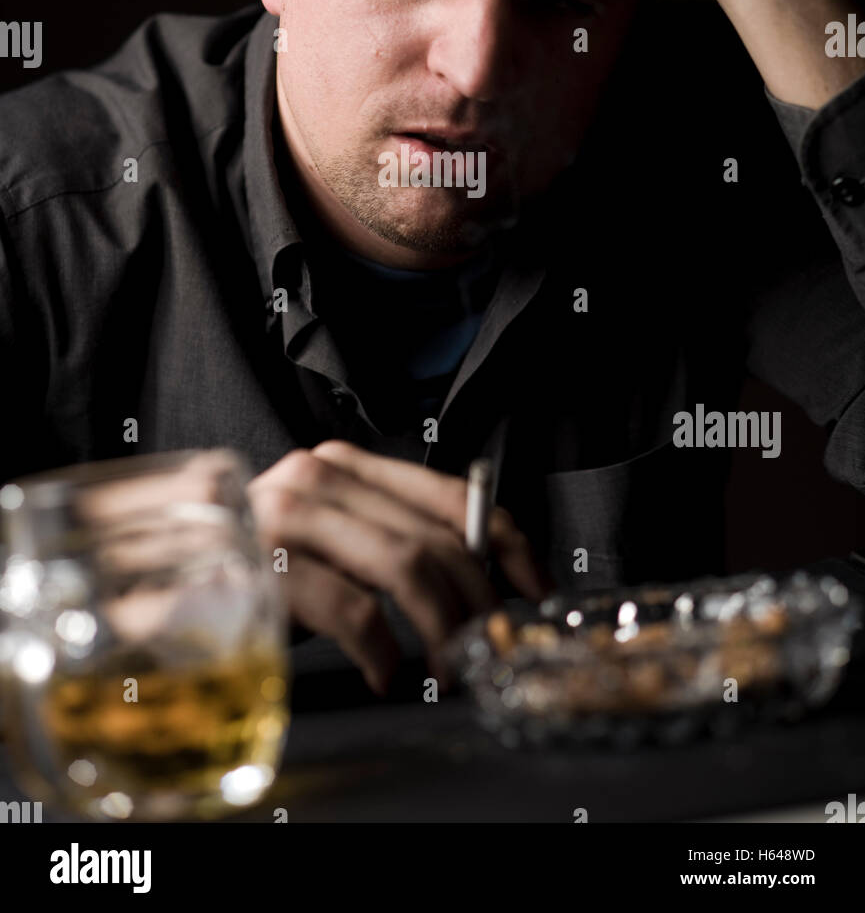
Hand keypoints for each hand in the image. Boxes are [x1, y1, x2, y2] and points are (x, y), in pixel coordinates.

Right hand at [248, 441, 552, 695]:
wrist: (156, 588)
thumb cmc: (252, 569)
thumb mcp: (331, 545)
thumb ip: (391, 537)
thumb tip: (480, 574)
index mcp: (342, 464)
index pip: (450, 494)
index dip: (505, 542)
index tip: (533, 587)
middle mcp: (316, 476)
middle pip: (435, 537)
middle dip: (477, 602)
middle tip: (487, 648)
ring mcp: (285, 515)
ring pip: (405, 565)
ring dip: (441, 627)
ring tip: (446, 666)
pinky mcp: (261, 565)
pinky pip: (350, 608)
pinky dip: (381, 649)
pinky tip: (384, 672)